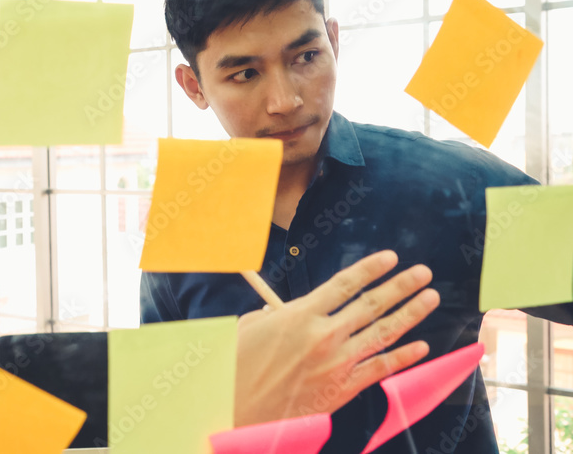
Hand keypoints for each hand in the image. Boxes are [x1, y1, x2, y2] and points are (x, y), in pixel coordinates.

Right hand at [233, 250, 439, 426]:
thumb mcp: (251, 327)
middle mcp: (323, 336)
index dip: (371, 269)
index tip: (392, 257)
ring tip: (429, 299)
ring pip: (382, 334)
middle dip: (401, 286)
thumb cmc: (237, 366)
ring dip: (410, 314)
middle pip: (371, 305)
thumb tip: (288, 309)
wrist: (236, 409)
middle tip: (423, 273)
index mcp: (299, 315)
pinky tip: (421, 346)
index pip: (344, 285)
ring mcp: (336, 364)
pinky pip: (379, 369)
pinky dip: (402, 357)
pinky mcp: (341, 389)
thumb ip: (277, 313)